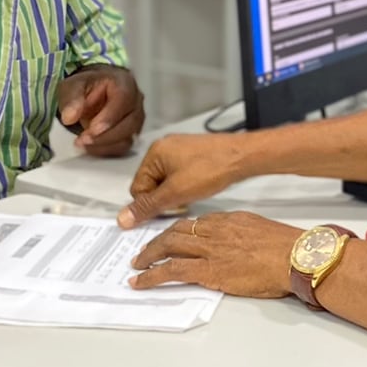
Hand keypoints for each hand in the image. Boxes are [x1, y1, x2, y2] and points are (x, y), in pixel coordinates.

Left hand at [57, 65, 144, 155]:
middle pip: (130, 123)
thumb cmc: (87, 87)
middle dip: (105, 135)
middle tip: (83, 139)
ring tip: (82, 142)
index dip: (110, 116)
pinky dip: (105, 150)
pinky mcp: (131, 134)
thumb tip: (69, 116)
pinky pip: (123, 147)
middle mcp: (135, 101)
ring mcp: (136, 119)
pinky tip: (90, 147)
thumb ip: (71, 98)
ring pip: (128, 138)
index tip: (92, 128)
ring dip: (104, 145)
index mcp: (124, 82)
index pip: (124, 99)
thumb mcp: (73, 86)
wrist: (92, 94)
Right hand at [118, 133, 246, 226]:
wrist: (242, 157)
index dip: (150, 204)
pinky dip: (185, 187)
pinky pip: (179, 176)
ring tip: (191, 195)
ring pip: (166, 182)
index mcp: (154, 152)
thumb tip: (124, 218)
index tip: (164, 211)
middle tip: (180, 203)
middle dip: (163, 198)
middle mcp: (164, 148)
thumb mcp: (175, 192)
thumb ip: (148, 206)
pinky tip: (198, 189)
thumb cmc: (212, 167)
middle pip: (151, 185)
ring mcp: (179, 151)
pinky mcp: (192, 156)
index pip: (137, 188)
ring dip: (175, 194)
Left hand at [128, 211, 302, 298]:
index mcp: (229, 220)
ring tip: (137, 265)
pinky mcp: (208, 270)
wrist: (295, 257)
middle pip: (176, 231)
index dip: (179, 231)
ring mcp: (209, 249)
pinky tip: (140, 281)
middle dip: (157, 240)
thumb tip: (237, 245)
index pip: (196, 223)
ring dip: (149, 255)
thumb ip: (243, 235)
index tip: (171, 238)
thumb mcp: (261, 231)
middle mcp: (214, 230)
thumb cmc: (287, 249)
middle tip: (145, 250)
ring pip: (168, 246)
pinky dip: (151, 276)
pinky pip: (172, 270)